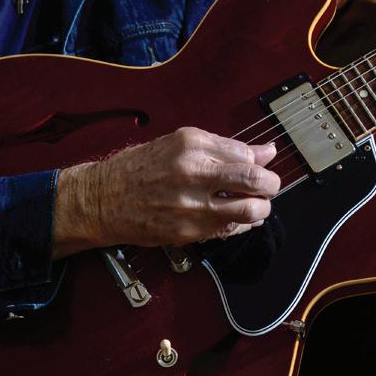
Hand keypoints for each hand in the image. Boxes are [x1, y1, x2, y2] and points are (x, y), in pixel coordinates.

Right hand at [52, 127, 279, 257]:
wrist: (103, 198)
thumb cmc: (141, 167)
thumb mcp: (181, 143)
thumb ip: (225, 148)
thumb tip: (265, 152)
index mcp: (192, 145)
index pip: (246, 154)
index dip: (261, 162)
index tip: (263, 165)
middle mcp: (193, 173)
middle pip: (254, 181)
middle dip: (271, 185)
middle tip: (270, 186)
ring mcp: (190, 206)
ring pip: (248, 211)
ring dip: (260, 209)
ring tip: (256, 205)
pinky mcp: (187, 232)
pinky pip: (228, 230)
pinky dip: (240, 225)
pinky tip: (237, 219)